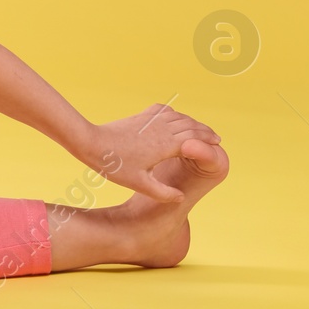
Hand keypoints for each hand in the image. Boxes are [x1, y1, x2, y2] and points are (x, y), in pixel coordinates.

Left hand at [79, 103, 222, 201]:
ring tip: (199, 128)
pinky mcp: (140, 117)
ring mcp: (150, 121)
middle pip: (189, 125)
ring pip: (177, 116)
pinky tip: (174, 116)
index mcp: (165, 145)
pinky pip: (162, 111)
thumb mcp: (140, 184)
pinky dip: (173, 113)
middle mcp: (160, 129)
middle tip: (215, 136)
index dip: (207, 140)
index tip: (218, 143)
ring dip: (190, 121)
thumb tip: (181, 198)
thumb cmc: (115, 165)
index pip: (193, 139)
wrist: (91, 143)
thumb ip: (162, 192)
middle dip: (203, 130)